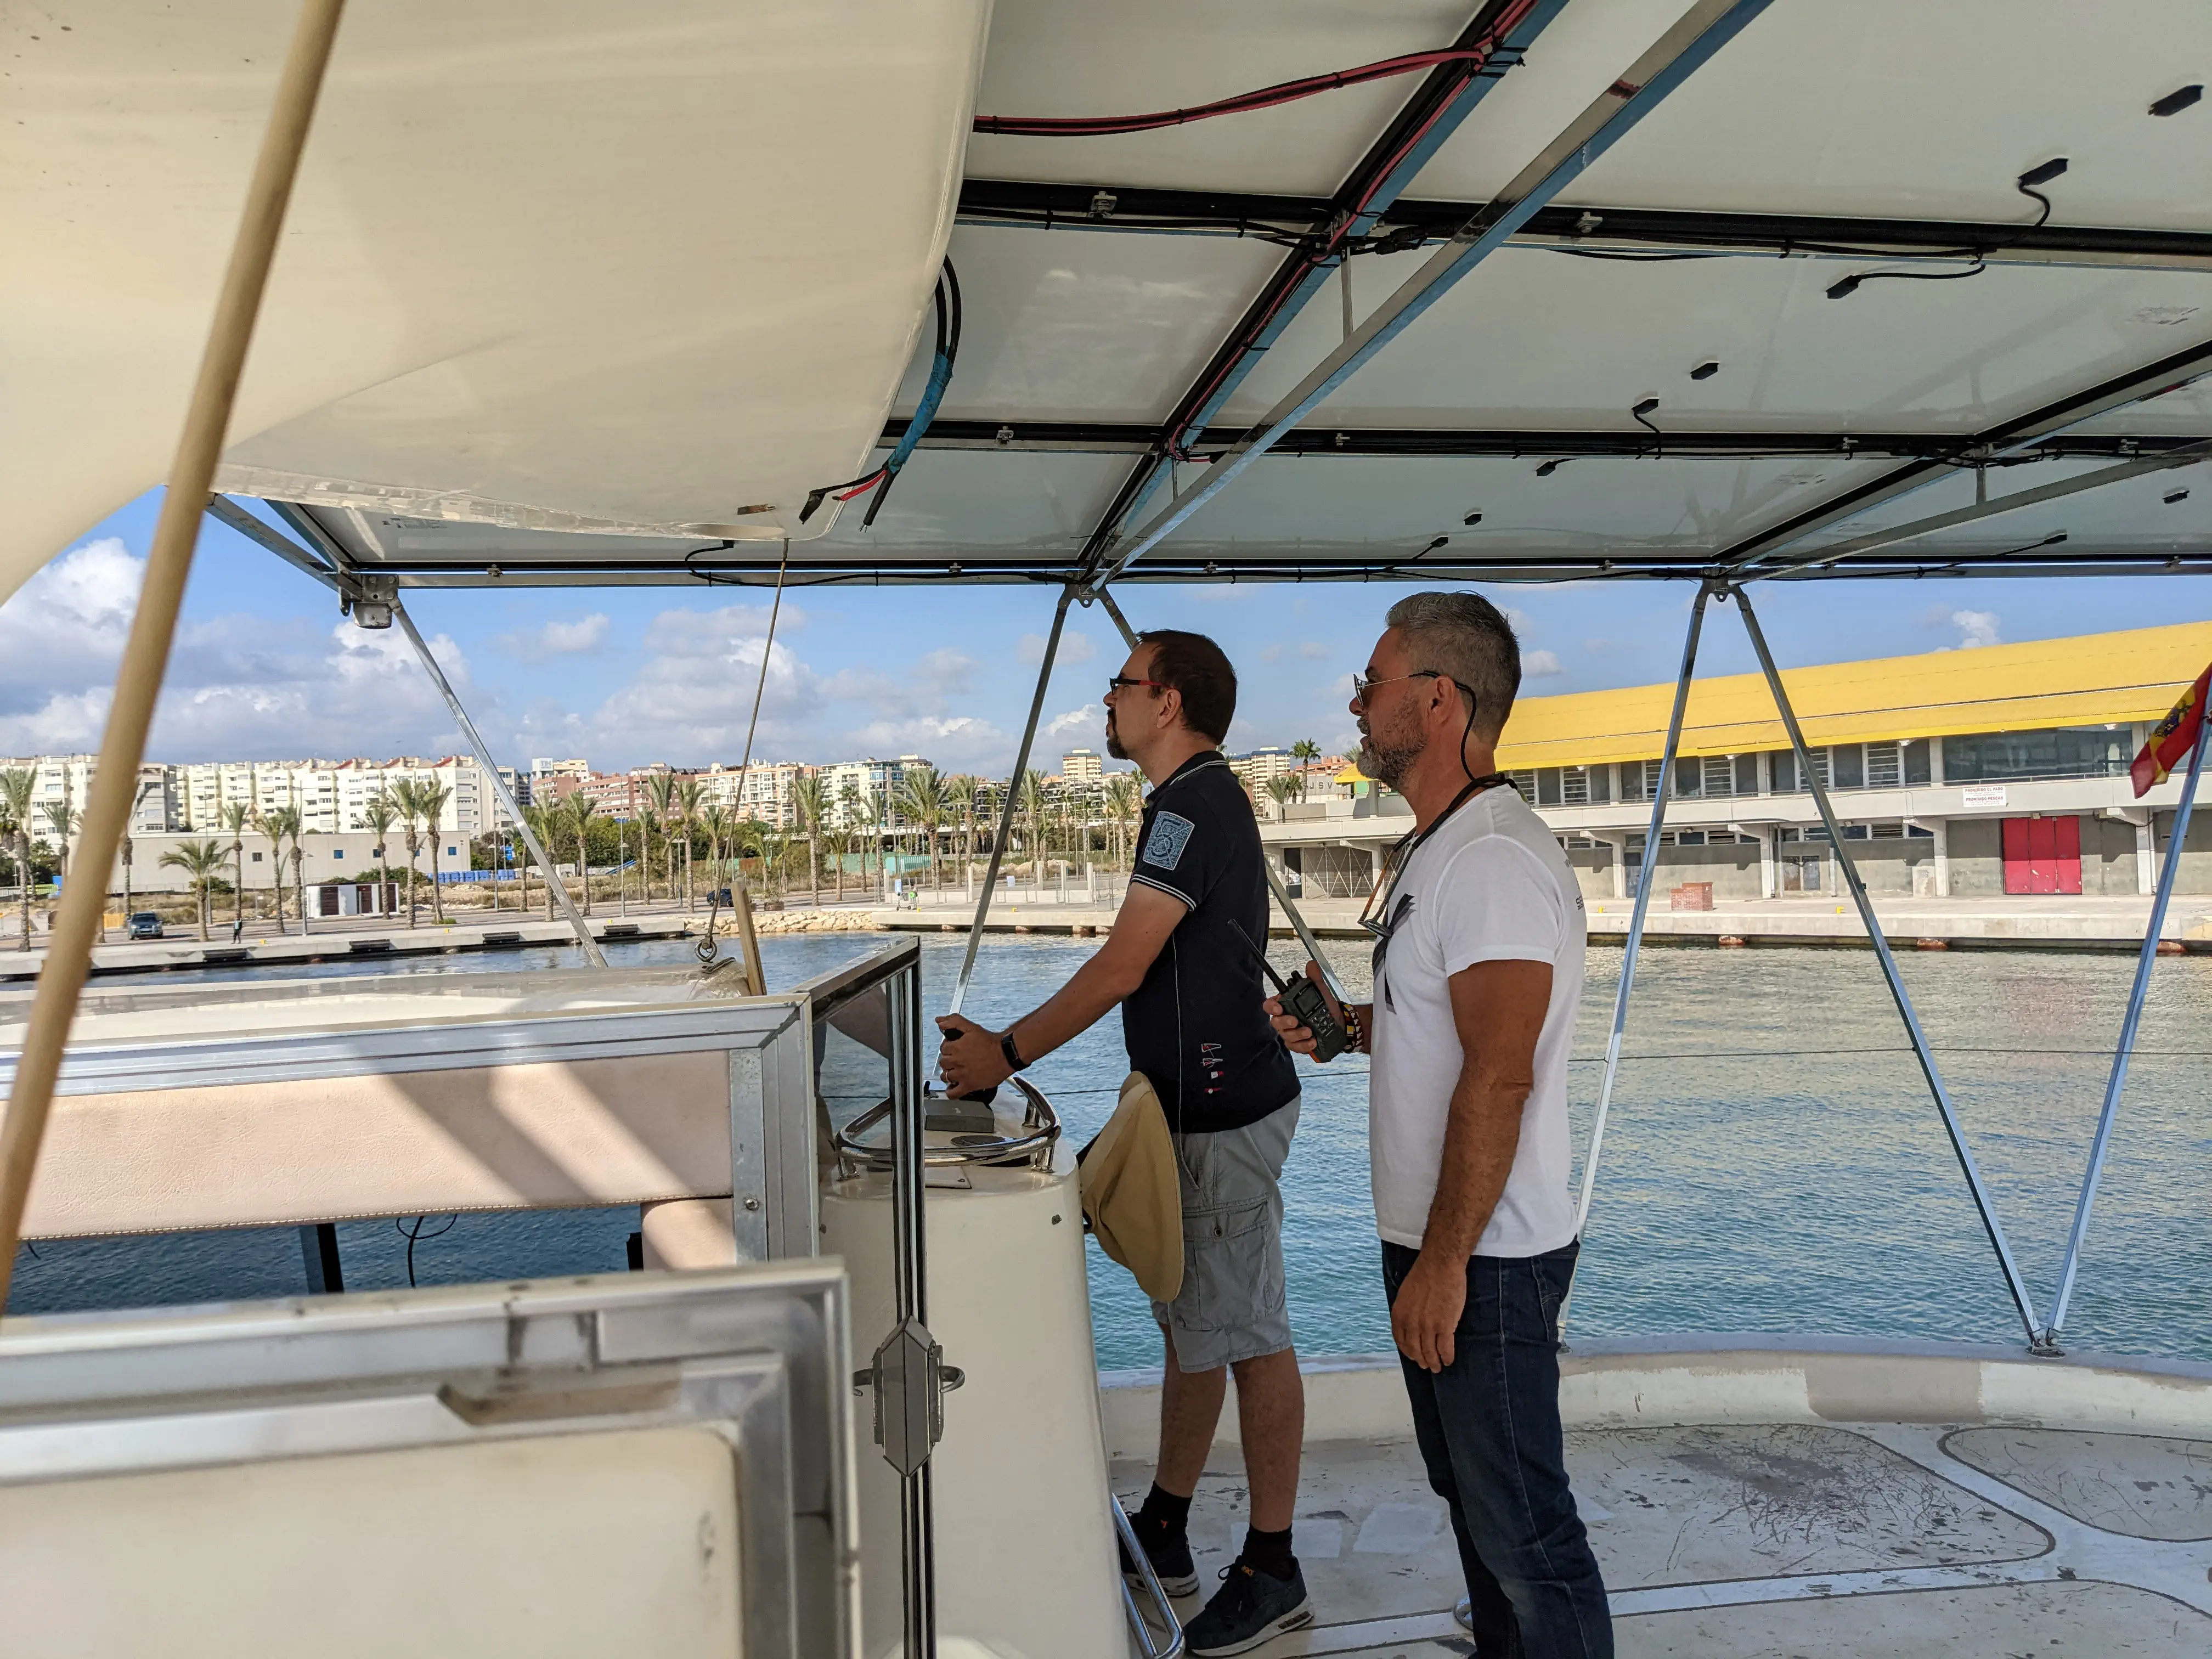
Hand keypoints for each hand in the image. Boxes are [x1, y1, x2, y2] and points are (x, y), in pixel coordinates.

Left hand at [935, 1013, 1011, 1095]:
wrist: (1006, 1055)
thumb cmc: (991, 1043)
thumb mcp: (972, 1028)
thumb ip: (955, 1022)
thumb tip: (940, 1021)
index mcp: (956, 1048)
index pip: (943, 1049)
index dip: (949, 1048)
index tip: (955, 1049)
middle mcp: (957, 1062)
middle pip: (943, 1062)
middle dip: (949, 1060)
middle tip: (957, 1059)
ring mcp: (962, 1075)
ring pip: (945, 1076)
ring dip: (949, 1074)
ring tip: (956, 1071)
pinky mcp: (969, 1085)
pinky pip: (954, 1093)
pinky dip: (950, 1092)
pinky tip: (952, 1087)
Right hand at [1263, 960, 1342, 1059]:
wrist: (1339, 1022)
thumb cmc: (1324, 1006)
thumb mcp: (1321, 991)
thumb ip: (1314, 978)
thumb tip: (1311, 965)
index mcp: (1286, 1005)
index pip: (1270, 1005)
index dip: (1271, 1007)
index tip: (1279, 1008)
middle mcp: (1285, 1019)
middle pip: (1276, 1022)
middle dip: (1285, 1022)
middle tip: (1295, 1021)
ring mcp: (1290, 1033)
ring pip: (1286, 1036)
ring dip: (1297, 1035)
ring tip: (1310, 1032)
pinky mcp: (1298, 1044)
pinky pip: (1295, 1047)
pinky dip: (1303, 1046)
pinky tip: (1312, 1042)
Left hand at [1391, 1251, 1466, 1372]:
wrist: (1440, 1265)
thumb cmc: (1424, 1275)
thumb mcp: (1405, 1294)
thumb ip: (1406, 1312)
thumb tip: (1410, 1326)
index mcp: (1399, 1315)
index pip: (1401, 1341)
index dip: (1408, 1352)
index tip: (1414, 1356)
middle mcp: (1411, 1324)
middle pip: (1415, 1350)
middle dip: (1422, 1361)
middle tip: (1428, 1366)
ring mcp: (1427, 1326)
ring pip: (1430, 1353)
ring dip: (1434, 1362)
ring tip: (1438, 1367)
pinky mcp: (1445, 1326)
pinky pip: (1445, 1348)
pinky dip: (1447, 1357)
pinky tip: (1449, 1360)